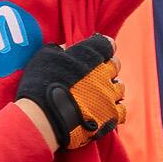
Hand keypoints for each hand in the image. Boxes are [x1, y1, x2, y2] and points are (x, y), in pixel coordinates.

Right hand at [16, 34, 127, 149]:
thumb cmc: (41, 85)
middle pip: (115, 66)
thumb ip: (58, 50)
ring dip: (111, 88)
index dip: (102, 47)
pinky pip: (121, 110)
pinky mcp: (111, 117)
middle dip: (107, 68)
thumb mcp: (45, 57)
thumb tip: (62, 49)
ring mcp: (110, 96)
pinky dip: (115, 109)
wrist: (45, 117)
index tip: (98, 51)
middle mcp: (105, 74)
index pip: (106, 45)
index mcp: (91, 56)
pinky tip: (105, 110)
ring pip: (119, 87)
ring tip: (100, 93)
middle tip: (95, 74)